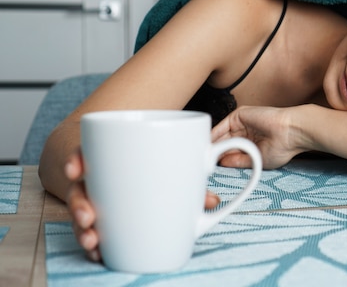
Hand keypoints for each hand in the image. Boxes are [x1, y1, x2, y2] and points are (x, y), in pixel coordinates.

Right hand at [64, 151, 220, 261]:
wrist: (148, 173)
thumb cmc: (160, 166)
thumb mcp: (175, 169)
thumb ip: (191, 182)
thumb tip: (212, 200)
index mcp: (110, 156)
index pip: (87, 152)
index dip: (77, 159)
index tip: (76, 171)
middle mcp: (99, 178)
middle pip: (80, 188)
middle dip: (79, 204)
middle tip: (90, 217)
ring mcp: (97, 199)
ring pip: (82, 212)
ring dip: (82, 229)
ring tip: (93, 240)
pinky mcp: (102, 218)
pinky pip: (91, 229)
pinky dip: (93, 242)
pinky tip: (98, 252)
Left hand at [211, 105, 304, 168]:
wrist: (291, 132)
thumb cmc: (282, 147)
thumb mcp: (257, 160)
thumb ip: (238, 161)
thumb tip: (221, 163)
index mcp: (251, 142)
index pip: (231, 150)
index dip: (220, 158)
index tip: (210, 167)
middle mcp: (245, 132)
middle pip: (223, 142)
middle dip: (214, 151)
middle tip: (203, 162)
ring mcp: (241, 123)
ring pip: (221, 135)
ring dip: (212, 145)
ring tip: (203, 156)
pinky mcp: (239, 115)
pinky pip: (222, 126)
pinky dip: (214, 135)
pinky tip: (208, 145)